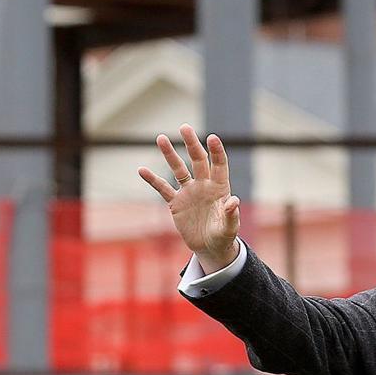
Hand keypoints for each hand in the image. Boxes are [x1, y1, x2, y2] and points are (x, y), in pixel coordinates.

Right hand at [138, 124, 240, 272]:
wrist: (209, 247)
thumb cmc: (223, 236)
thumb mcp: (229, 228)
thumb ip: (231, 215)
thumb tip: (233, 201)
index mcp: (220, 189)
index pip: (219, 165)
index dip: (216, 152)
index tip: (212, 137)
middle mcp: (204, 186)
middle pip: (198, 160)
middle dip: (192, 144)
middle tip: (185, 127)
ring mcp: (189, 192)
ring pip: (178, 169)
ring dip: (170, 155)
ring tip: (161, 138)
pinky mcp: (176, 203)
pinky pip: (163, 188)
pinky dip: (153, 180)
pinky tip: (141, 170)